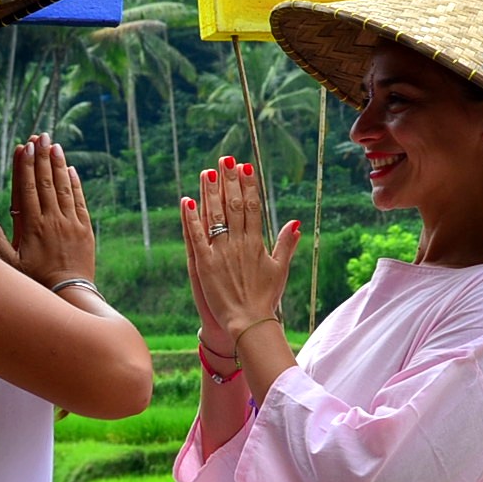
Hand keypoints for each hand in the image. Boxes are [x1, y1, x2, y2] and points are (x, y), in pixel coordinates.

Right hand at [9, 133, 96, 288]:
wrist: (69, 294)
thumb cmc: (36, 282)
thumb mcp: (10, 264)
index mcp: (32, 227)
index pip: (27, 189)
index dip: (26, 166)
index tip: (25, 146)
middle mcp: (52, 220)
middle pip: (45, 182)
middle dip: (42, 157)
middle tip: (40, 136)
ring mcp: (70, 223)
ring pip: (63, 187)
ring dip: (58, 165)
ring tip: (55, 145)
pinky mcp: (84, 229)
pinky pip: (80, 201)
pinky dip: (76, 184)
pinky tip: (71, 170)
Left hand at [187, 156, 299, 341]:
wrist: (249, 322)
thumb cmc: (265, 298)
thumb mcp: (280, 269)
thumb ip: (286, 244)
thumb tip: (296, 221)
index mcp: (256, 243)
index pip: (252, 207)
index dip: (248, 185)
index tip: (245, 166)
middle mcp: (239, 244)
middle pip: (233, 206)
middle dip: (229, 181)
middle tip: (225, 159)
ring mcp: (221, 253)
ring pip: (215, 216)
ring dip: (210, 192)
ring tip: (207, 171)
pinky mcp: (204, 265)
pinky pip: (197, 237)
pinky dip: (191, 219)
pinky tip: (186, 201)